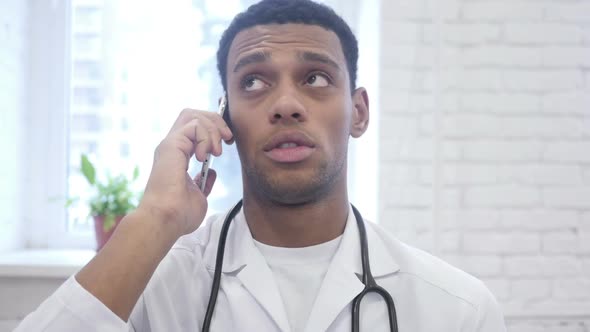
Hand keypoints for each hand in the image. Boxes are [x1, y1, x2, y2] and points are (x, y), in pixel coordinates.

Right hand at [137, 108, 232, 236]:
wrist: (166, 220)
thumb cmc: (179, 215)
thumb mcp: (199, 196)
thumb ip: (204, 182)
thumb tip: (211, 172)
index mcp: (176, 156)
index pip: (192, 127)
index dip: (212, 128)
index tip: (227, 143)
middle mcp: (171, 147)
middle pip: (191, 114)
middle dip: (214, 120)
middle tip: (227, 138)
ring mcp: (169, 144)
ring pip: (193, 115)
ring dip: (213, 129)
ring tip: (217, 151)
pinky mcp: (171, 145)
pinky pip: (194, 124)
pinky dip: (206, 136)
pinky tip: (205, 154)